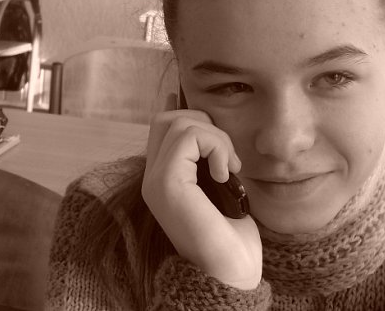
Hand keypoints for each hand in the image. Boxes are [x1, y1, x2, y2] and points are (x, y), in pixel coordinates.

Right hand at [142, 110, 261, 289]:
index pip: (161, 128)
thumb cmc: (233, 235)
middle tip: (227, 156)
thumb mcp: (223, 188)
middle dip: (205, 124)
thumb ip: (211, 160)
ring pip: (178, 123)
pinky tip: (226, 175)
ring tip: (230, 168)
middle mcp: (152, 179)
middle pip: (166, 119)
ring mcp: (156, 181)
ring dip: (216, 137)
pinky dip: (216, 146)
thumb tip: (213, 127)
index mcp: (164, 179)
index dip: (186, 111)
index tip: (209, 115)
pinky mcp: (167, 184)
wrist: (232, 272)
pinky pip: (188, 137)